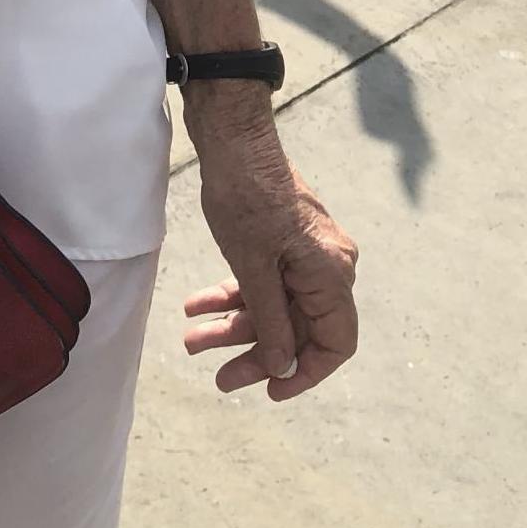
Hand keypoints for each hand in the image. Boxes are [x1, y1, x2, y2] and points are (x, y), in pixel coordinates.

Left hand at [184, 127, 358, 400]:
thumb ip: (272, 321)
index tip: (271, 391)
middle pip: (298, 328)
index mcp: (331, 274)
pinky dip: (232, 295)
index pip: (335, 343)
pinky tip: (196, 306)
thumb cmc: (245, 197)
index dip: (306, 373)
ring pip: (274, 305)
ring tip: (191, 340)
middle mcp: (327, 266)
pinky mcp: (282, 240)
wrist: (231, 136)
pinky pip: (262, 281)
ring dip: (234, 325)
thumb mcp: (254, 267)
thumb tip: (282, 367)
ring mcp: (304, 252)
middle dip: (255, 352)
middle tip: (218, 377)